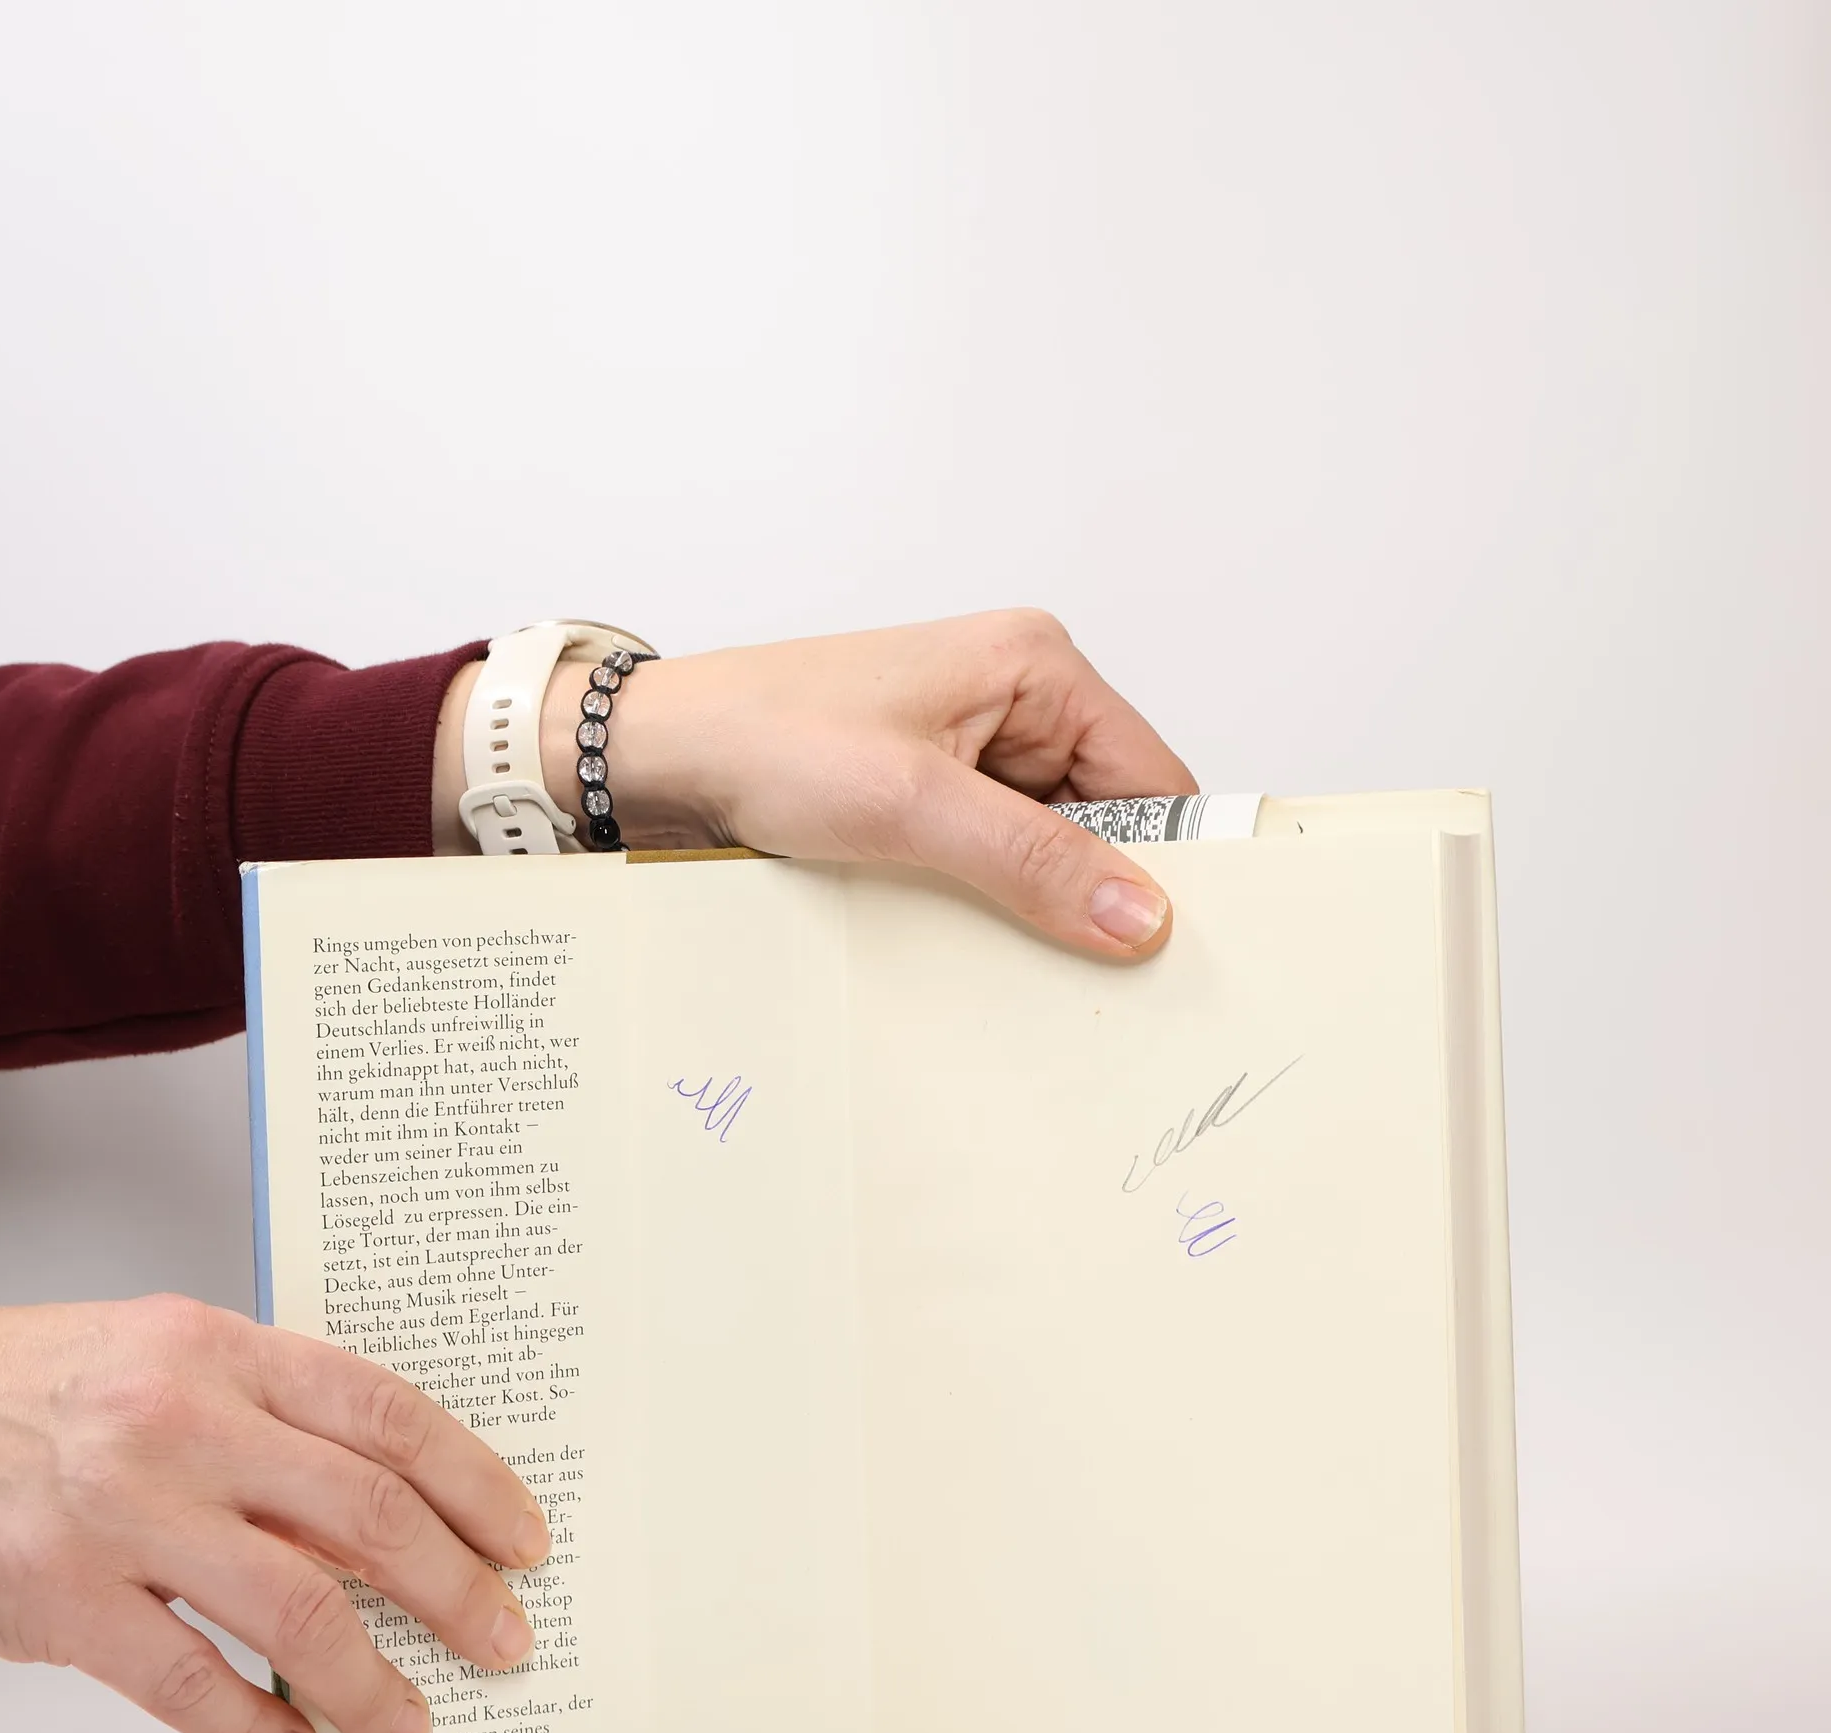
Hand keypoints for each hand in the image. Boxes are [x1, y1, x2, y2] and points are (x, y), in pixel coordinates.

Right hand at [0, 1296, 549, 1732]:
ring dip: (370, 1682)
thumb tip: (393, 1522)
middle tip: (502, 1638)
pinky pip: (187, 1682)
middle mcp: (185, 1423)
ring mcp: (124, 1513)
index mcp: (228, 1351)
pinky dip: (252, 1731)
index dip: (475, 1483)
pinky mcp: (62, 1599)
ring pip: (293, 1609)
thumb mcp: (178, 1366)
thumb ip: (279, 1426)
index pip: (390, 1415)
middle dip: (455, 1588)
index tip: (522, 1538)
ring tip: (409, 1725)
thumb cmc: (55, 1388)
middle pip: (365, 1514)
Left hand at [438, 610, 1197, 956]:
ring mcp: (975, 746)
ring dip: (1036, 897)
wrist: (659, 753)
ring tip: (1012, 946)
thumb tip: (1141, 914)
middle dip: (1095, 887)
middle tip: (1091, 967)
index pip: (1154, 775)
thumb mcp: (913, 806)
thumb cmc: (766, 735)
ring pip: (1052, 843)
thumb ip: (1034, 860)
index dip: (1168, 862)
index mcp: (1036, 666)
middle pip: (1109, 816)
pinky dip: (992, 897)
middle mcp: (1018, 697)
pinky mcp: (934, 789)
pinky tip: (973, 933)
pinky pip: (998, 854)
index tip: (1171, 945)